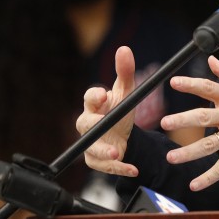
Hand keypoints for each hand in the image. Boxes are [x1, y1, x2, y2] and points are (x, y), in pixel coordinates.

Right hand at [75, 45, 139, 176]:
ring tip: (118, 152)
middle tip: (103, 124)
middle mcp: (89, 123)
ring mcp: (91, 142)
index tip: (103, 94)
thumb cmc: (121, 110)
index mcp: (95, 104)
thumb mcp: (127, 92)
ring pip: (92, 148)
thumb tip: (124, 49)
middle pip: (85, 124)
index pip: (89, 98)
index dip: (94, 96)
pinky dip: (119, 168)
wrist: (124, 135)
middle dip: (94, 125)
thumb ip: (125, 72)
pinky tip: (133, 168)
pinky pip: (104, 166)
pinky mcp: (96, 159)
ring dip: (104, 152)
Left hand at [161, 55, 218, 191]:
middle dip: (183, 120)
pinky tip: (193, 185)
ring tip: (171, 157)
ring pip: (210, 145)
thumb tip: (210, 58)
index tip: (172, 82)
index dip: (191, 84)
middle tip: (164, 122)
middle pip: (204, 117)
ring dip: (189, 152)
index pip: (209, 88)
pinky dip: (208, 178)